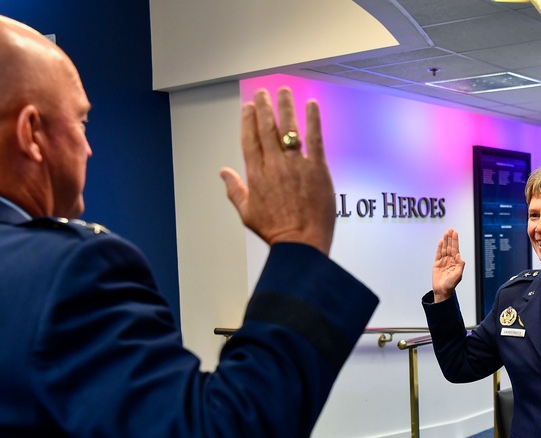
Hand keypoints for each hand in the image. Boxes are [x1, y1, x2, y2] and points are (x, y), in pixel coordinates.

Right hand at [220, 87, 334, 254]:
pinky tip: (312, 104)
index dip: (248, 120)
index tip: (248, 107)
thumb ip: (235, 189)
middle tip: (263, 92)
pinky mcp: (317, 169)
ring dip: (286, 107)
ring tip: (284, 90)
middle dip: (264, 107)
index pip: (249, 140)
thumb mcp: (247, 213)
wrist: (300, 244)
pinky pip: (315, 138)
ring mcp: (296, 165)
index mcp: (256, 175)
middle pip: (267, 129)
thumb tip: (223, 173)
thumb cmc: (275, 232)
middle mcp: (274, 165)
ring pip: (289, 128)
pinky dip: (313, 120)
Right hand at [432, 228, 464, 302]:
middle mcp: (450, 260)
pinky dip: (439, 247)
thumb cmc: (451, 284)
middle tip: (450, 229)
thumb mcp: (458, 275)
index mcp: (455, 262)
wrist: (442, 291)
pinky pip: (438, 254)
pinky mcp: (437, 264)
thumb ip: (460, 265)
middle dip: (450, 238)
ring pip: (444, 249)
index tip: (455, 233)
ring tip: (446, 233)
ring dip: (445, 241)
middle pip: (450, 247)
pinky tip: (441, 241)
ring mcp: (443, 261)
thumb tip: (459, 255)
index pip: (455, 249)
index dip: (455, 241)